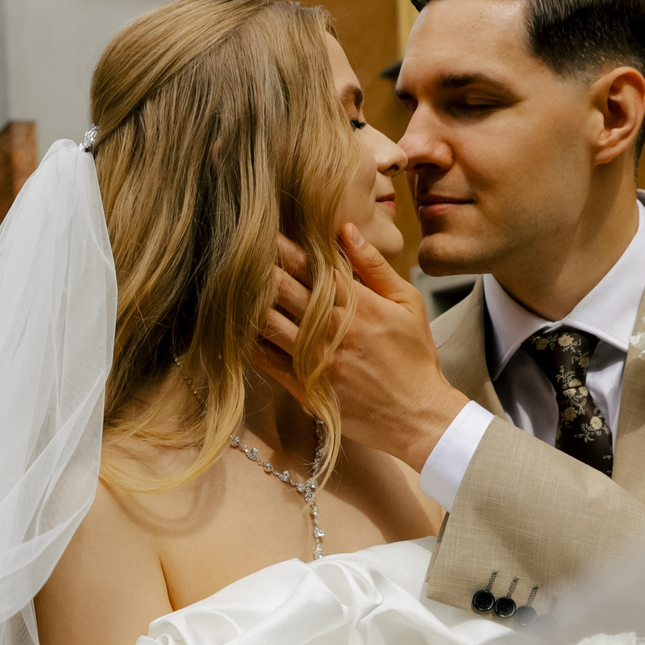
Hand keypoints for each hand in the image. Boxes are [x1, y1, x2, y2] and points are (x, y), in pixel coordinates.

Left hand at [257, 224, 471, 470]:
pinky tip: (234, 331)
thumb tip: (347, 229)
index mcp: (358, 304)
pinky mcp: (307, 387)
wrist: (417, 415)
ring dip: (249, 304)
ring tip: (227, 286)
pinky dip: (251, 345)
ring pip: (272, 323)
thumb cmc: (415, 356)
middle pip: (285, 290)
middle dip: (260, 269)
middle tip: (234, 252)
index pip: (312, 267)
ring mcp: (317, 359)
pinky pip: (270, 362)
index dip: (284, 248)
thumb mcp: (408, 303)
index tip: (264, 233)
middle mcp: (333, 328)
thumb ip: (375, 267)